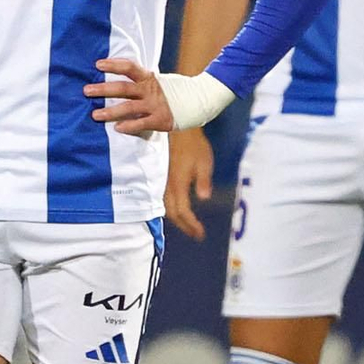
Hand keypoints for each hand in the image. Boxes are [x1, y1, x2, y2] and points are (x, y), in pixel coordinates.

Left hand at [85, 57, 173, 136]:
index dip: (114, 65)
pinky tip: (117, 128)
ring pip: (129, 107)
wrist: (194, 101)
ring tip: (95, 115)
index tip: (98, 65)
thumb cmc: (164, 91)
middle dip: (104, 89)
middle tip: (86, 91)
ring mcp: (154, 105)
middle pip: (124, 88)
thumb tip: (109, 74)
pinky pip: (141, 124)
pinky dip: (129, 126)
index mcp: (147, 78)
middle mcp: (150, 90)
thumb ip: (136, 79)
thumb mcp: (152, 81)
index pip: (129, 67)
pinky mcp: (159, 120)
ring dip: (110, 111)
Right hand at [164, 126, 214, 240]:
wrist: (176, 129)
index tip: (201, 235)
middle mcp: (166, 186)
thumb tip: (204, 199)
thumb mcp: (204, 161)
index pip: (183, 212)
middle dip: (184, 226)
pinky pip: (161, 199)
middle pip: (172, 213)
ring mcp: (161, 182)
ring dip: (176, 219)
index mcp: (178, 184)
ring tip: (188, 226)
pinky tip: (177, 210)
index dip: (191, 225)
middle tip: (195, 234)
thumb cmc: (194, 144)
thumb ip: (203, 181)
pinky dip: (170, 209)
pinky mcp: (160, 178)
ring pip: (165, 207)